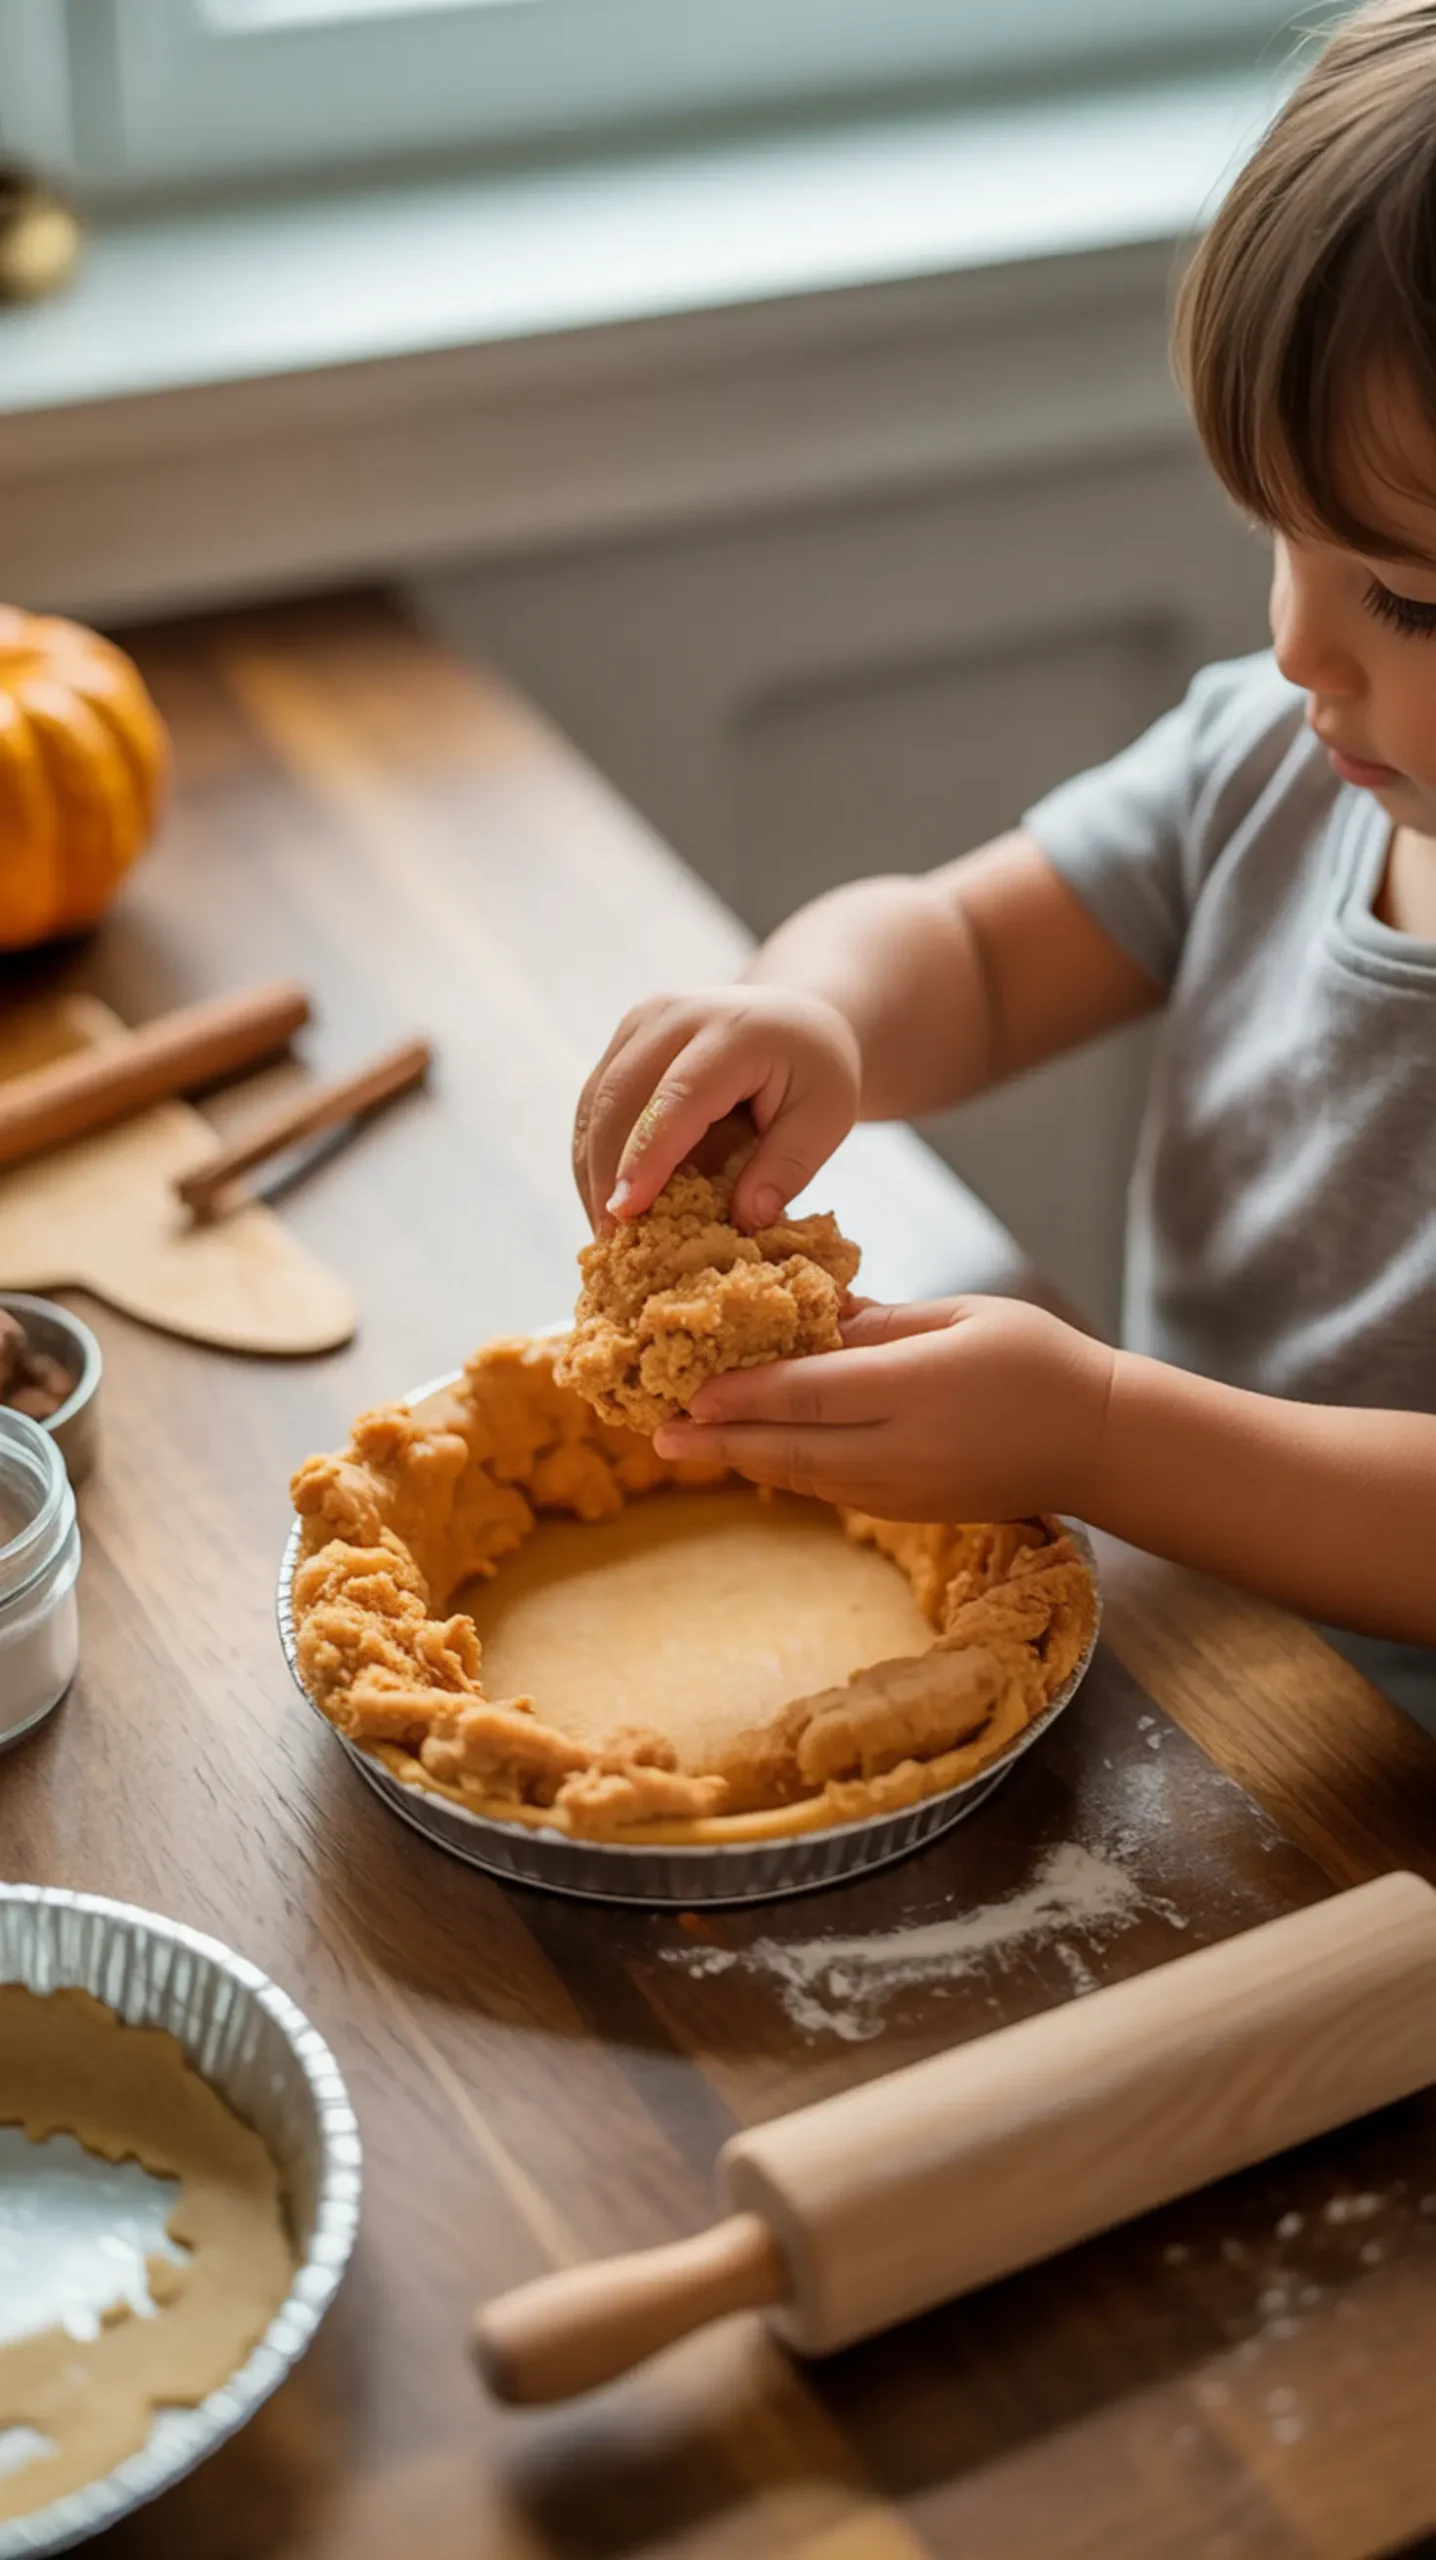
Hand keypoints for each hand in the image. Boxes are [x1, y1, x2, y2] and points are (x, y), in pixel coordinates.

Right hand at [572, 984, 860, 1231]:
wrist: (793, 1017)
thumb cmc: (813, 1070)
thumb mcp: (826, 1116)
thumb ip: (788, 1166)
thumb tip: (747, 1220)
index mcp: (733, 1030)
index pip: (679, 1097)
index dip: (647, 1156)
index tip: (627, 1212)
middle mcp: (675, 1015)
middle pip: (620, 1097)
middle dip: (607, 1174)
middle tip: (612, 1245)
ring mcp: (640, 1024)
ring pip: (596, 1103)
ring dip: (593, 1172)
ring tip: (607, 1235)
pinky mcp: (622, 1041)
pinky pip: (594, 1105)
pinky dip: (595, 1158)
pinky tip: (607, 1202)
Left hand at [651, 1297, 1112, 1520]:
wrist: (1100, 1442)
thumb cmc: (1037, 1361)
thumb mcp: (958, 1316)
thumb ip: (876, 1322)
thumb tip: (802, 1314)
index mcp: (917, 1390)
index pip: (809, 1394)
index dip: (743, 1393)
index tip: (689, 1386)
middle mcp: (903, 1450)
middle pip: (792, 1450)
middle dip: (720, 1441)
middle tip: (658, 1433)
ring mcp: (904, 1490)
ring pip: (804, 1478)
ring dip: (743, 1459)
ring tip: (685, 1443)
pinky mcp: (908, 1510)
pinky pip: (830, 1490)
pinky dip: (785, 1471)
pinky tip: (752, 1452)